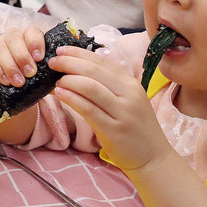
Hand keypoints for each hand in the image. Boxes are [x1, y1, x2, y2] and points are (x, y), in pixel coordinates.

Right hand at [0, 26, 47, 88]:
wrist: (12, 90)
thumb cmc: (29, 78)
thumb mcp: (42, 73)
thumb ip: (50, 70)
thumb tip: (60, 72)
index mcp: (27, 38)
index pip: (32, 32)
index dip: (36, 43)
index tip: (40, 58)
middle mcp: (10, 38)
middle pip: (14, 38)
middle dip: (22, 56)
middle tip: (30, 73)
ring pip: (0, 48)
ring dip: (10, 66)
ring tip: (19, 82)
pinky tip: (7, 82)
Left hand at [47, 47, 171, 171]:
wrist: (154, 157)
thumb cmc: (136, 128)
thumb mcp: (129, 100)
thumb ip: (111, 85)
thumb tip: (82, 67)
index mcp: (131, 84)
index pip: (102, 62)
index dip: (79, 53)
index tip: (61, 49)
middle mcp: (129, 94)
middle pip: (94, 71)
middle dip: (70, 63)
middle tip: (53, 61)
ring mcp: (122, 112)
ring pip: (90, 87)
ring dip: (68, 80)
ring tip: (55, 80)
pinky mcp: (113, 130)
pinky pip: (88, 109)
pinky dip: (71, 98)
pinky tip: (59, 94)